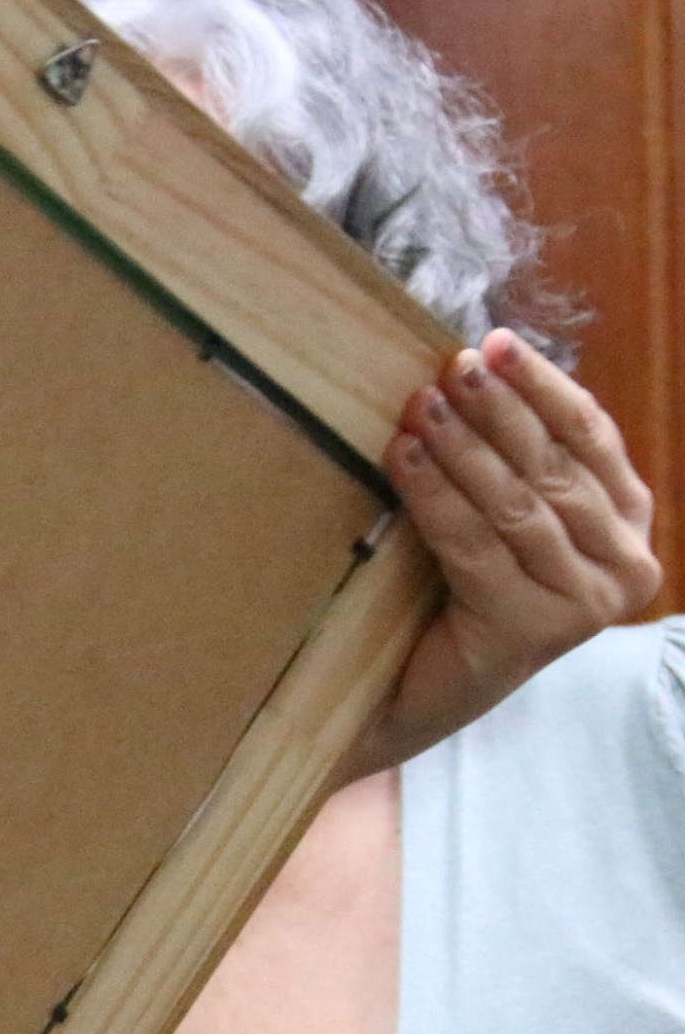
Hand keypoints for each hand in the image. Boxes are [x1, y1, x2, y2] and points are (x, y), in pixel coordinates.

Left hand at [344, 330, 661, 779]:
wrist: (413, 691)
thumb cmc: (455, 590)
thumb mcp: (500, 513)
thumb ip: (513, 457)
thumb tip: (474, 366)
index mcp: (629, 526)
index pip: (592, 437)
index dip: (544, 386)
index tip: (496, 342)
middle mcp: (625, 567)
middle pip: (557, 467)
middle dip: (500, 410)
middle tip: (451, 367)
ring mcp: (586, 605)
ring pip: (518, 505)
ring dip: (465, 448)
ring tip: (420, 405)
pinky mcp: (535, 630)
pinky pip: (477, 546)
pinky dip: (435, 495)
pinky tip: (403, 457)